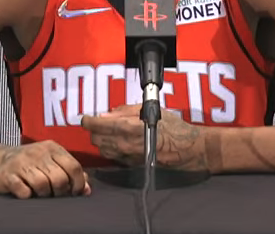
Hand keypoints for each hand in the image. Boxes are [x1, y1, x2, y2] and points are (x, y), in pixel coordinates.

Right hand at [0, 141, 90, 198]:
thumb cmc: (30, 163)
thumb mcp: (51, 161)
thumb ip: (70, 172)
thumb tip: (87, 189)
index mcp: (52, 148)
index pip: (73, 166)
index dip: (78, 183)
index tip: (75, 192)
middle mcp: (38, 153)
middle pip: (60, 178)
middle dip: (60, 191)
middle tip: (55, 194)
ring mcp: (21, 163)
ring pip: (43, 185)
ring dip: (44, 194)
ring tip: (40, 192)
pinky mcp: (8, 175)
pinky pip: (24, 191)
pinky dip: (27, 195)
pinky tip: (25, 191)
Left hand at [80, 104, 211, 171]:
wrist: (188, 150)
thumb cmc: (174, 128)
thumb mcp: (150, 110)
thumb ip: (125, 110)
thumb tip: (108, 113)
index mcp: (127, 127)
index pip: (96, 125)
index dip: (88, 120)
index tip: (87, 118)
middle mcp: (124, 144)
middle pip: (95, 138)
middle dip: (95, 130)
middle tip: (99, 123)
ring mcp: (126, 157)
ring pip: (102, 149)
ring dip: (102, 140)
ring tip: (108, 132)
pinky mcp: (131, 165)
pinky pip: (113, 157)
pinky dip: (110, 149)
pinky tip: (118, 142)